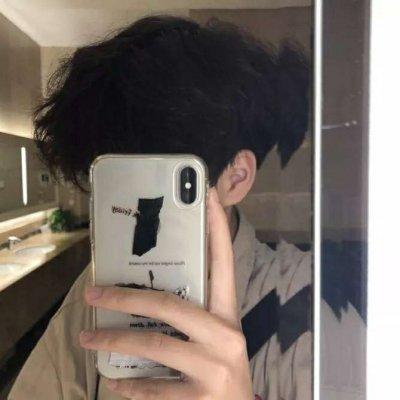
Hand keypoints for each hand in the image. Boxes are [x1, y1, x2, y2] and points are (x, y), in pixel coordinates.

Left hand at [80, 188, 253, 398]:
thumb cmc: (223, 371)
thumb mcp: (216, 339)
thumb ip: (193, 317)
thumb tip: (148, 294)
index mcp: (229, 316)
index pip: (224, 263)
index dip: (217, 228)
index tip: (207, 195)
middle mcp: (226, 336)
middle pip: (169, 304)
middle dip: (126, 296)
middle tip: (94, 291)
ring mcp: (214, 368)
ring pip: (153, 345)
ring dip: (114, 340)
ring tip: (88, 337)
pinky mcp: (201, 399)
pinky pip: (152, 389)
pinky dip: (128, 387)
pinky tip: (114, 384)